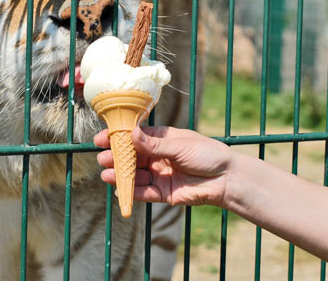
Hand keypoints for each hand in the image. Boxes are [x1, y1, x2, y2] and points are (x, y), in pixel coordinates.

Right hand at [94, 126, 233, 206]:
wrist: (226, 179)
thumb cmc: (207, 155)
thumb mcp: (179, 146)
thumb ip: (153, 145)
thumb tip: (130, 134)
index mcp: (161, 139)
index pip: (135, 137)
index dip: (118, 137)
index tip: (101, 138)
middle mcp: (157, 156)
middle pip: (131, 157)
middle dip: (116, 157)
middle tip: (103, 158)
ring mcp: (159, 174)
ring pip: (135, 175)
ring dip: (120, 175)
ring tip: (106, 174)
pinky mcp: (163, 192)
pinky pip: (144, 192)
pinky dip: (132, 191)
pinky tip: (119, 189)